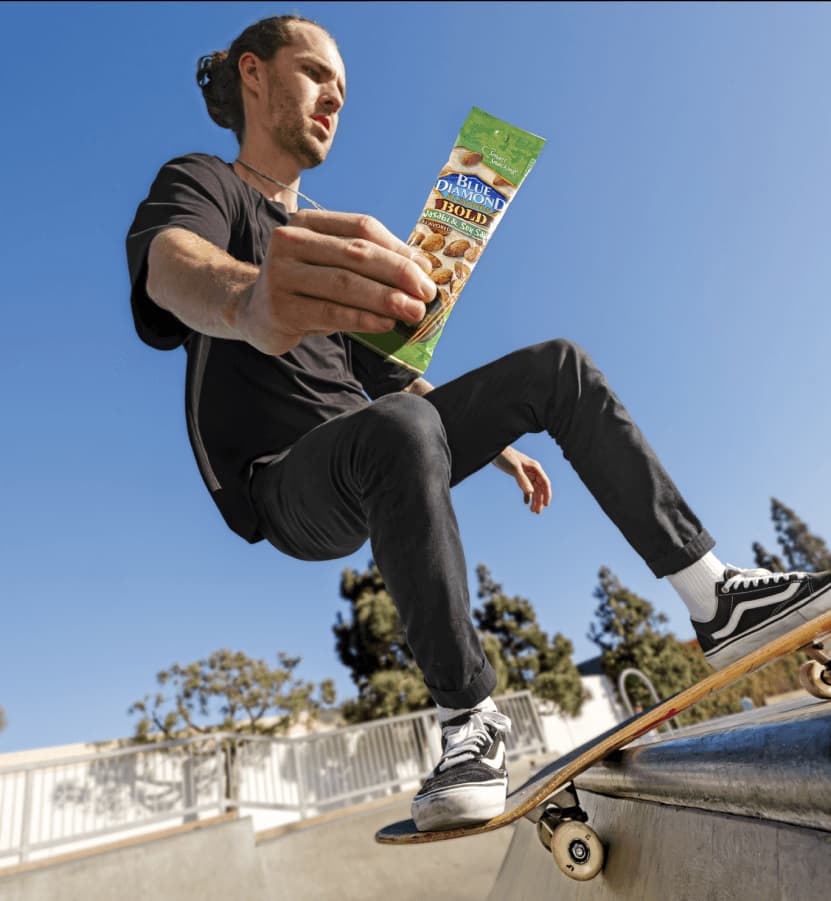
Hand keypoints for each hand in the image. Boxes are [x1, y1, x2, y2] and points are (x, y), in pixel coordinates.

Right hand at [235, 210, 436, 354]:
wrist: (254, 312)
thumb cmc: (307, 287)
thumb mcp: (331, 264)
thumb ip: (366, 262)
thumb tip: (421, 271)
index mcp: (307, 222)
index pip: (362, 227)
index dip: (398, 248)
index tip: (427, 270)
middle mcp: (290, 241)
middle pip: (356, 254)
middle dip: (398, 274)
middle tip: (427, 294)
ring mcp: (281, 275)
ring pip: (345, 284)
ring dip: (386, 299)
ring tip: (414, 312)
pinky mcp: (281, 309)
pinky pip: (332, 313)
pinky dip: (364, 319)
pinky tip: (386, 324)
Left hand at [494, 447, 551, 514]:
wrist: (495, 450)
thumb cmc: (505, 456)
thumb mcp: (514, 468)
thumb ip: (523, 480)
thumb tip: (531, 492)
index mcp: (535, 468)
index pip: (545, 483)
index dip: (547, 494)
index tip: (546, 505)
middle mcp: (532, 471)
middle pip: (539, 488)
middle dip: (539, 500)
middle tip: (536, 512)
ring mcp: (526, 473)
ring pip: (533, 489)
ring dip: (534, 499)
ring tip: (532, 510)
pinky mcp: (519, 475)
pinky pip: (526, 487)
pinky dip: (526, 495)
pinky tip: (525, 503)